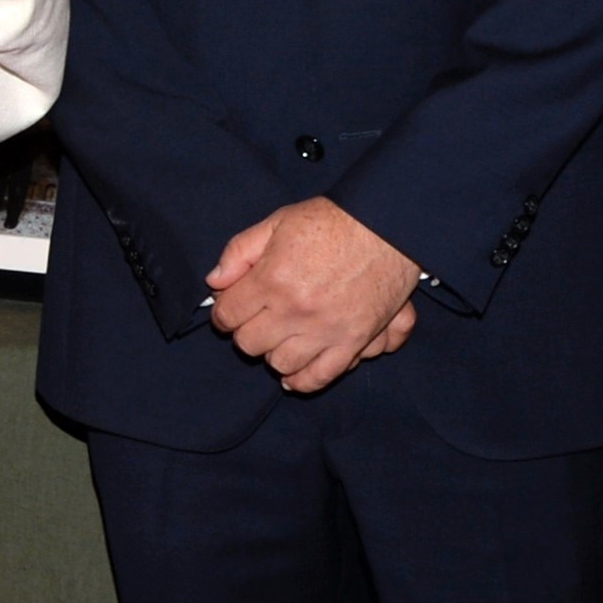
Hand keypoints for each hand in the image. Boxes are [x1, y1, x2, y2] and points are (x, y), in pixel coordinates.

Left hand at [206, 195, 422, 393]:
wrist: (388, 226)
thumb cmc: (332, 221)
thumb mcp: (277, 222)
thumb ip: (239, 252)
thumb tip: (214, 282)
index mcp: (272, 280)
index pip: (227, 315)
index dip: (224, 312)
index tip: (231, 307)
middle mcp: (295, 311)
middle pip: (249, 343)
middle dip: (247, 330)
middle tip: (258, 318)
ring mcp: (325, 330)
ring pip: (280, 363)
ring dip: (274, 353)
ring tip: (280, 338)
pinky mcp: (354, 341)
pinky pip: (321, 376)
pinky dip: (303, 381)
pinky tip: (294, 375)